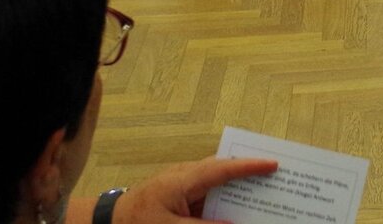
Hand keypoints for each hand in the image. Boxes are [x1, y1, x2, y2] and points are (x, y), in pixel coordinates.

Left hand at [108, 157, 279, 222]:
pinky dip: (222, 199)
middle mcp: (185, 175)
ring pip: (216, 181)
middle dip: (249, 173)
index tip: (273, 164)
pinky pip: (207, 192)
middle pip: (223, 170)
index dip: (249, 167)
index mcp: (184, 179)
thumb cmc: (136, 222)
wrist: (107, 222)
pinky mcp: (179, 193)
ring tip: (260, 194)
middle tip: (275, 175)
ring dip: (236, 188)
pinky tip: (232, 211)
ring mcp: (182, 183)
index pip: (223, 169)